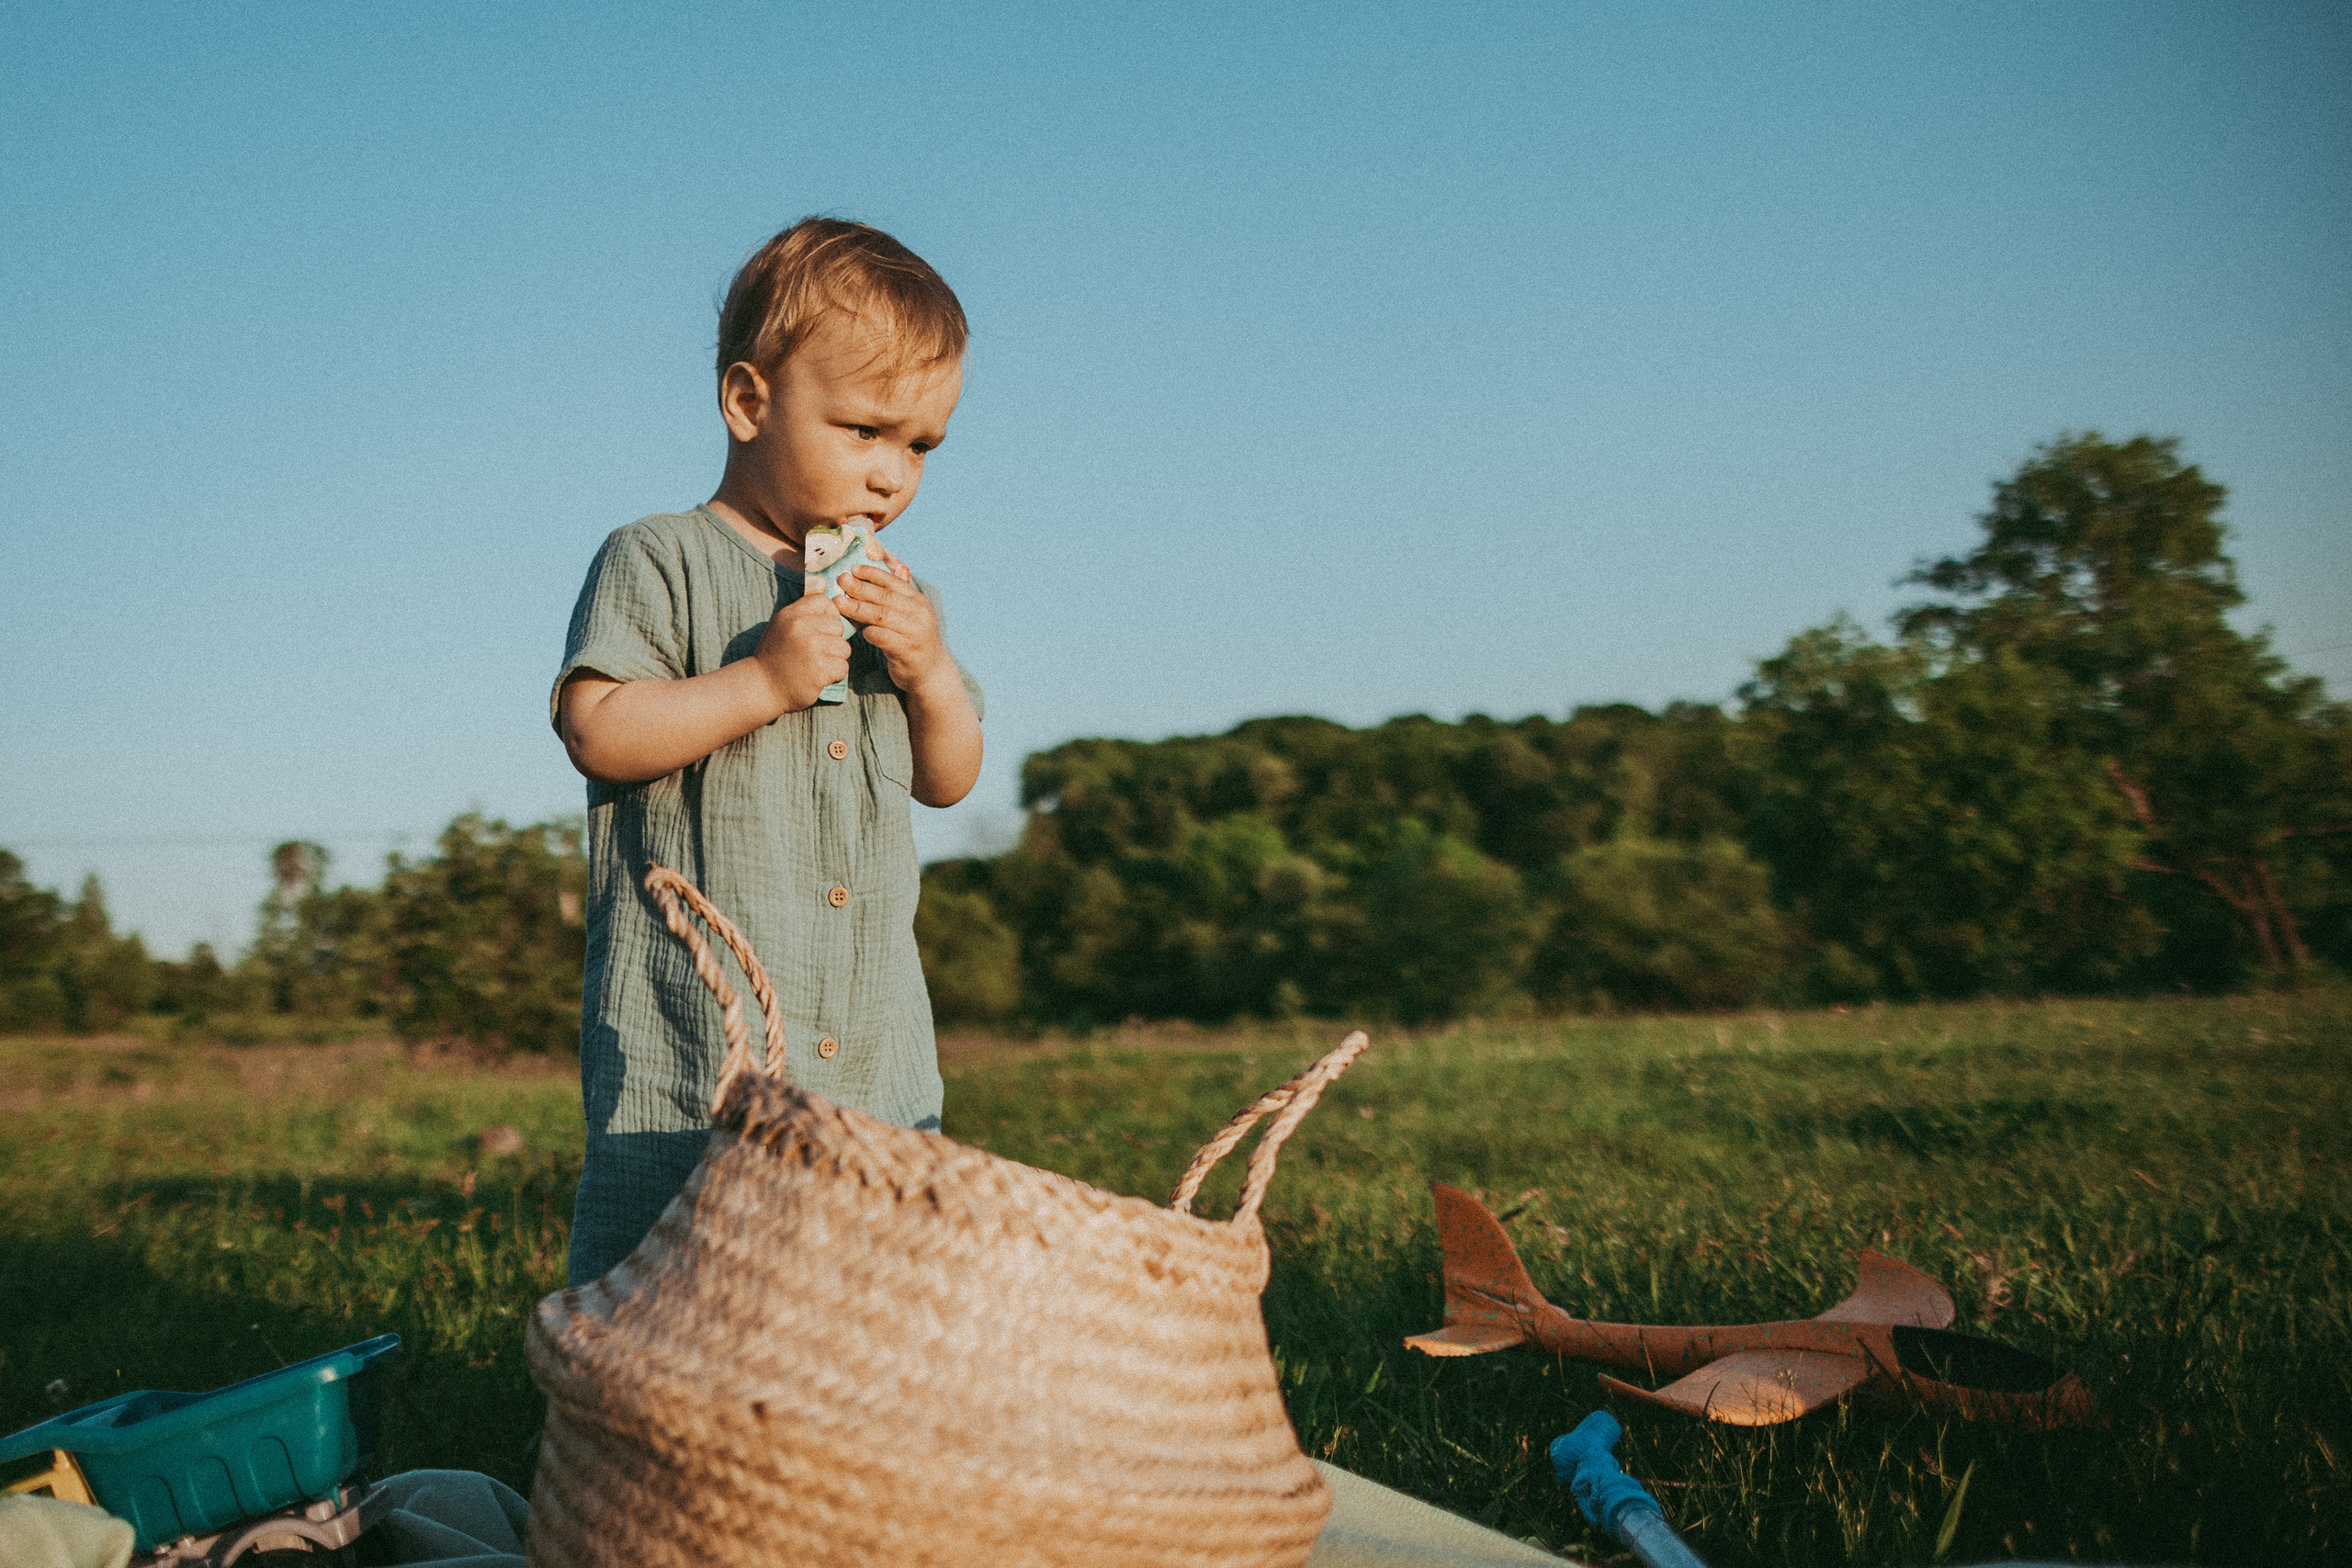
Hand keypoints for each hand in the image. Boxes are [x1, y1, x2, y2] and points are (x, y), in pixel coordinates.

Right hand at [753, 593, 852, 711]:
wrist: (763, 687)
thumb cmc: (775, 657)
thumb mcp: (782, 627)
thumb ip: (803, 616)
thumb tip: (835, 610)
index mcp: (790, 614)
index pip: (823, 601)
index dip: (829, 615)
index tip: (822, 629)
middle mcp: (800, 627)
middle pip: (838, 626)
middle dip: (832, 641)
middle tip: (816, 653)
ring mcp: (811, 648)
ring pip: (844, 648)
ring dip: (834, 659)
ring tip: (816, 666)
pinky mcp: (820, 669)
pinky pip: (843, 666)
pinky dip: (835, 675)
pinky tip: (819, 677)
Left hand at [834, 557, 954, 699]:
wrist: (931, 672)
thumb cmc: (911, 641)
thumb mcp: (905, 617)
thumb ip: (886, 602)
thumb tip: (858, 585)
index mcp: (918, 600)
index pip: (893, 582)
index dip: (872, 573)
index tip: (853, 569)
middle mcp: (919, 613)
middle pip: (884, 597)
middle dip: (860, 587)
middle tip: (841, 580)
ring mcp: (915, 631)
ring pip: (881, 615)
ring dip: (858, 608)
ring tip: (839, 602)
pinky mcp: (908, 650)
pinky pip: (883, 637)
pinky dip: (868, 632)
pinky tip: (857, 629)